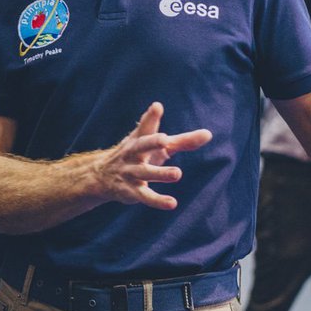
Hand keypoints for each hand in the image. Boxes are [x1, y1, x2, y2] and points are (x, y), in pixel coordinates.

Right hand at [86, 102, 212, 209]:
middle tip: (165, 140)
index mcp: (139, 139)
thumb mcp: (157, 147)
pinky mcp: (131, 191)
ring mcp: (131, 172)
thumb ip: (183, 141)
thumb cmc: (137, 156)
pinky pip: (144, 196)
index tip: (157, 107)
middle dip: (152, 142)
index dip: (151, 117)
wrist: (102, 176)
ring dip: (160, 173)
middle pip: (141, 146)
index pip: (146, 126)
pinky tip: (172, 203)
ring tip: (177, 174)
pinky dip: (157, 201)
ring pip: (145, 172)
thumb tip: (208, 134)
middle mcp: (133, 154)